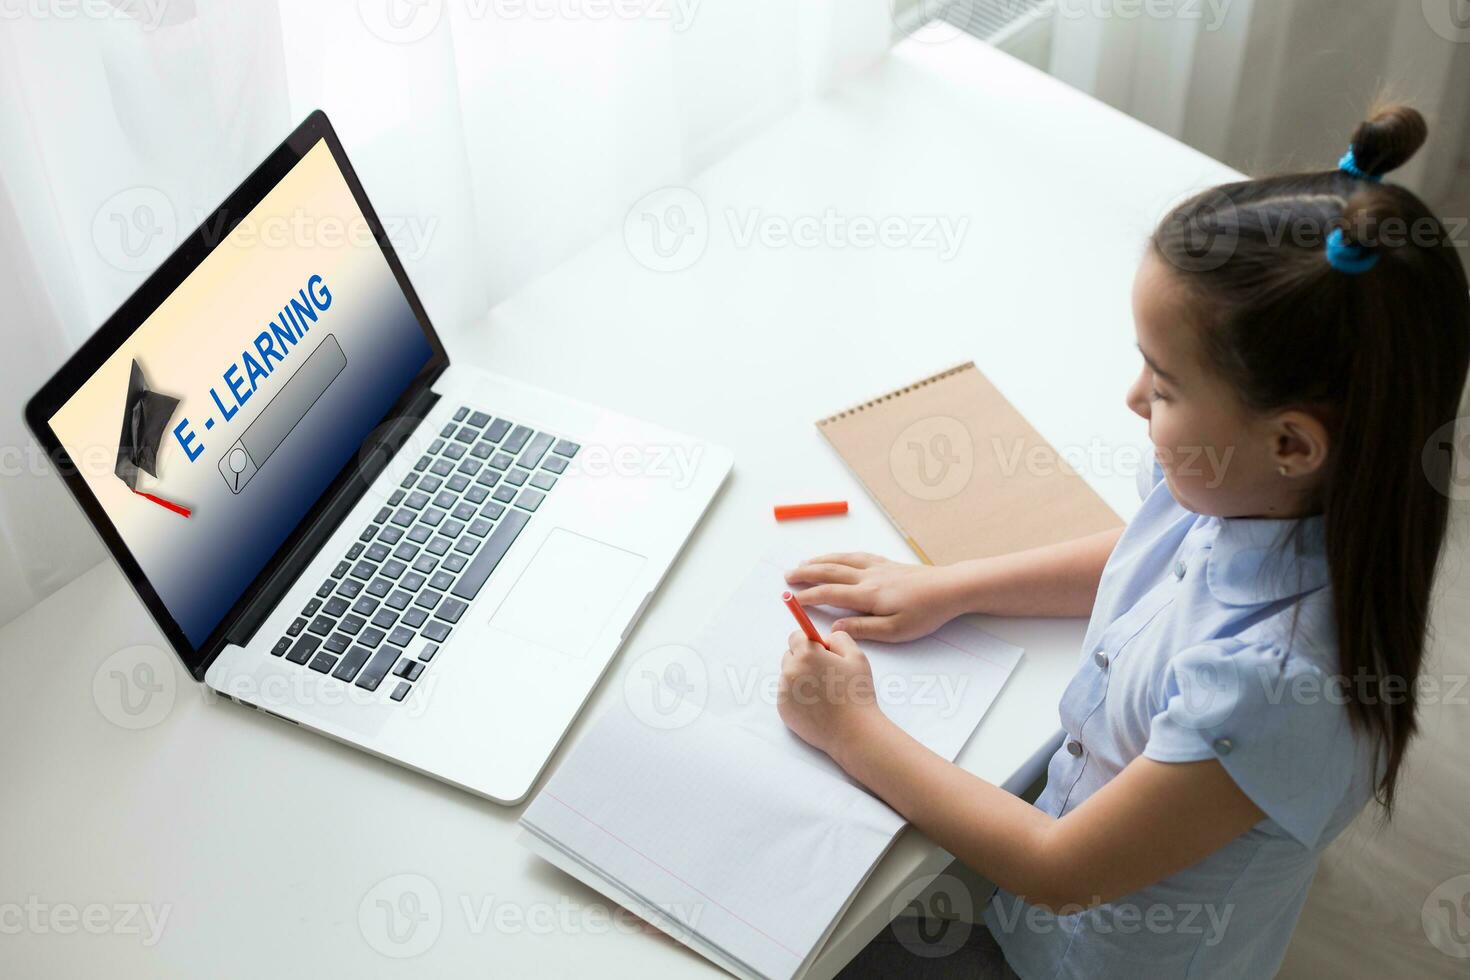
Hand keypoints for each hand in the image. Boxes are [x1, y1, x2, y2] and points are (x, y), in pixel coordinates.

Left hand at [778, 629, 885, 758]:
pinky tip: (817, 705)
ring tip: (824, 692)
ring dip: (801, 678)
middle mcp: (790, 671)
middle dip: (804, 660)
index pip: (795, 637)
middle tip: (826, 674)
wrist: (853, 731)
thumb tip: (823, 639)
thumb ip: (838, 638)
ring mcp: (784, 691)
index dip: (809, 642)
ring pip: (789, 676)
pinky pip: (787, 694)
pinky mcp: (783, 709)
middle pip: (790, 656)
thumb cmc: (856, 693)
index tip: (820, 651)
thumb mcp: (856, 656)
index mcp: (807, 655)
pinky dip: (798, 696)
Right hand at [784, 552, 961, 641]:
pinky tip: (836, 557)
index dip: (809, 596)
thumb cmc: (925, 613)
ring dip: (819, 561)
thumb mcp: (896, 631)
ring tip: (803, 564)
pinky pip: (856, 555)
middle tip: (787, 577)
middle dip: (806, 574)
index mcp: (868, 595)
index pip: (830, 593)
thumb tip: (835, 629)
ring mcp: (878, 567)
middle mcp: (868, 577)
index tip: (792, 599)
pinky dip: (839, 555)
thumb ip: (863, 629)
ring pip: (841, 560)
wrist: (950, 588)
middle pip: (830, 571)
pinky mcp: (887, 564)